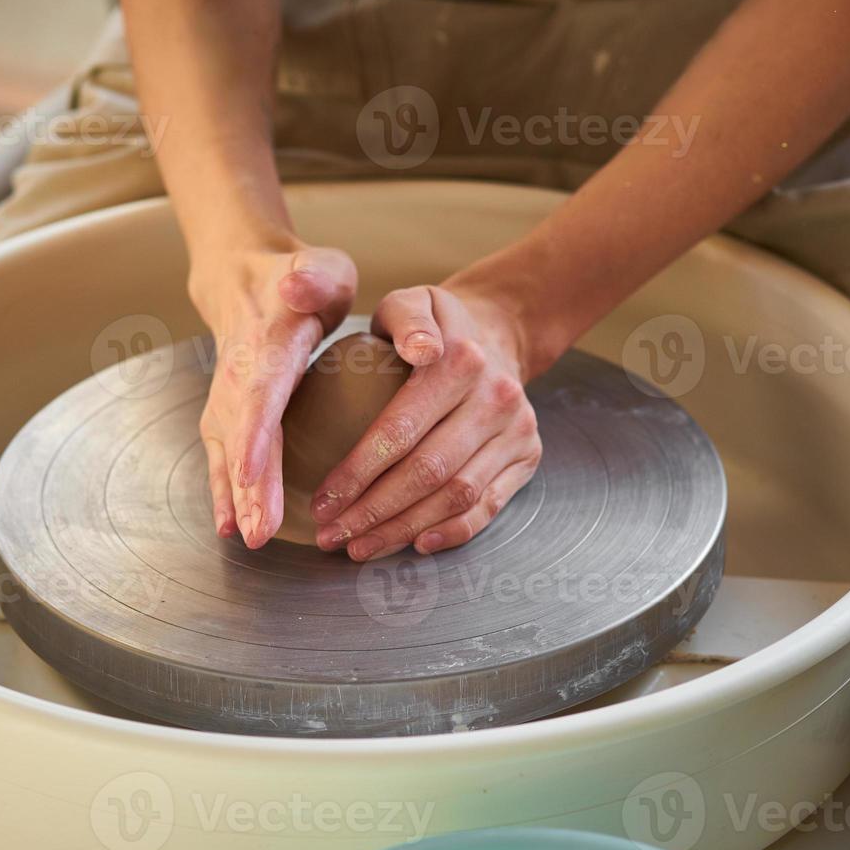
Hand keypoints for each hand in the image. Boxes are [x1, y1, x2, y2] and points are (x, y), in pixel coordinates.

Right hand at [192, 240, 356, 547]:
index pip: (259, 390)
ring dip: (236, 497)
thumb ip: (313, 276)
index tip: (251, 471)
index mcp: (268, 341)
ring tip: (250, 538)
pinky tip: (231, 528)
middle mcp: (239, 373)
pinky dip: (224, 492)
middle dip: (247, 484)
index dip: (254, 433)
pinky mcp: (225, 413)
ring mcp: (227, 395)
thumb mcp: (320, 267)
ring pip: (227, 451)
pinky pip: (220, 456)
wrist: (245, 277)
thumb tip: (298, 285)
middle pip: (240, 434)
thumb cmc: (300, 279)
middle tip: (260, 531)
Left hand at [310, 282, 542, 560]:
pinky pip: (489, 506)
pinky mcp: (528, 456)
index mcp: (462, 361)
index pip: (401, 429)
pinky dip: (452, 533)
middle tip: (332, 534)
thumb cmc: (434, 325)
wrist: (498, 331)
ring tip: (360, 547)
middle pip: (428, 471)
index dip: (358, 472)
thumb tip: (421, 349)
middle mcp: (496, 398)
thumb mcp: (412, 302)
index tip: (322, 501)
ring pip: (457, 496)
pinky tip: (414, 545)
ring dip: (404, 529)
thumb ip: (406, 319)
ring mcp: (516, 431)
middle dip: (373, 511)